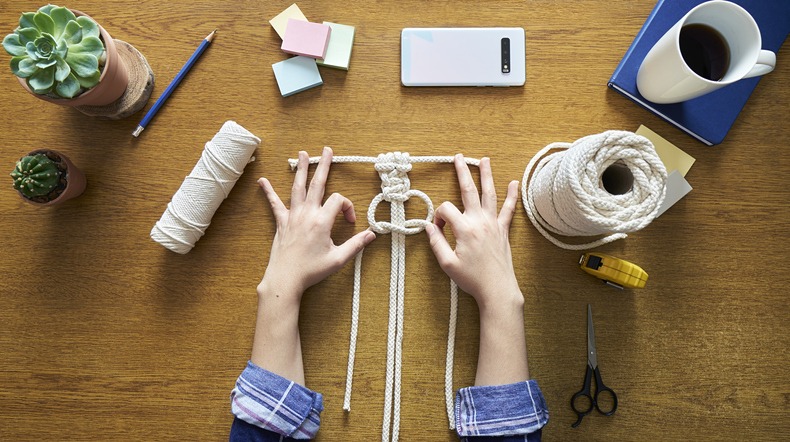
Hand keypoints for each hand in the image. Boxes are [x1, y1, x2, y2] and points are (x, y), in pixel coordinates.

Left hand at [257, 147, 376, 301]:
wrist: (285, 279)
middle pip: (317, 184)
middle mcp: (307, 214)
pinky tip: (263, 181)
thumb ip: (356, 245)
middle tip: (327, 150)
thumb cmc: (312, 271)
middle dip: (323, 165)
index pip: (339, 201)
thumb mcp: (338, 259)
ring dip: (301, 169)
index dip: (348, 207)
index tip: (349, 223)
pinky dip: (269, 192)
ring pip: (297, 188)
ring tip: (302, 154)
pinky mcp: (281, 223)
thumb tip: (372, 234)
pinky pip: (275, 204)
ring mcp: (292, 216)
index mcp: (322, 221)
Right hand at [426, 154, 528, 385]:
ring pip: (490, 194)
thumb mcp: (447, 264)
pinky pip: (508, 209)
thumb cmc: (472, 279)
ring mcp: (494, 224)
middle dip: (462, 172)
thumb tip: (428, 227)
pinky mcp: (503, 230)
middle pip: (469, 191)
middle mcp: (480, 221)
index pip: (446, 210)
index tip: (438, 229)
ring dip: (486, 175)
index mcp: (464, 229)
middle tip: (458, 157)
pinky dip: (511, 196)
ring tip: (484, 160)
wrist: (498, 290)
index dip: (438, 216)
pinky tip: (513, 183)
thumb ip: (436, 243)